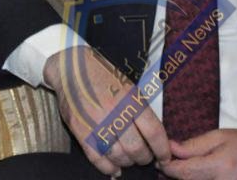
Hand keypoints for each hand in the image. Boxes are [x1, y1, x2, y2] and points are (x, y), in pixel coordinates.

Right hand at [43, 45, 170, 175]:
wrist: (71, 68)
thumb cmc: (103, 75)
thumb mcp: (128, 86)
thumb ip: (140, 110)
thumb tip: (154, 137)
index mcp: (130, 99)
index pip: (153, 132)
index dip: (162, 149)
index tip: (164, 157)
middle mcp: (115, 112)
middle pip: (136, 148)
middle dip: (144, 158)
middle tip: (144, 157)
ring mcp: (97, 122)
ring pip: (118, 156)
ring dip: (126, 163)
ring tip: (128, 160)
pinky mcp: (81, 130)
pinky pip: (97, 158)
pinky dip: (107, 168)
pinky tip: (113, 169)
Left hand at [157, 128, 236, 179]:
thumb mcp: (219, 137)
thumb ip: (193, 146)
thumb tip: (170, 149)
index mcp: (221, 166)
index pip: (185, 173)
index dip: (168, 168)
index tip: (159, 161)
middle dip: (173, 177)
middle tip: (163, 167)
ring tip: (178, 172)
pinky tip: (192, 177)